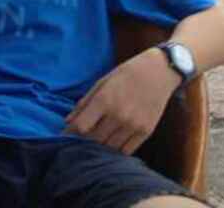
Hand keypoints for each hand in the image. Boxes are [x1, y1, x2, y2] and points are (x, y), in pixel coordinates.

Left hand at [63, 48, 181, 154]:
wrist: (158, 72)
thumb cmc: (126, 74)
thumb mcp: (102, 83)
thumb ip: (84, 103)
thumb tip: (68, 121)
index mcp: (104, 100)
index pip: (82, 126)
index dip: (70, 133)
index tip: (64, 135)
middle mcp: (118, 115)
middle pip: (94, 139)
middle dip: (83, 141)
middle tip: (78, 140)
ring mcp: (133, 125)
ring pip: (110, 147)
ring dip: (100, 147)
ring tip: (94, 142)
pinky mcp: (146, 132)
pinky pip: (127, 150)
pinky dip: (117, 150)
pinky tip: (111, 143)